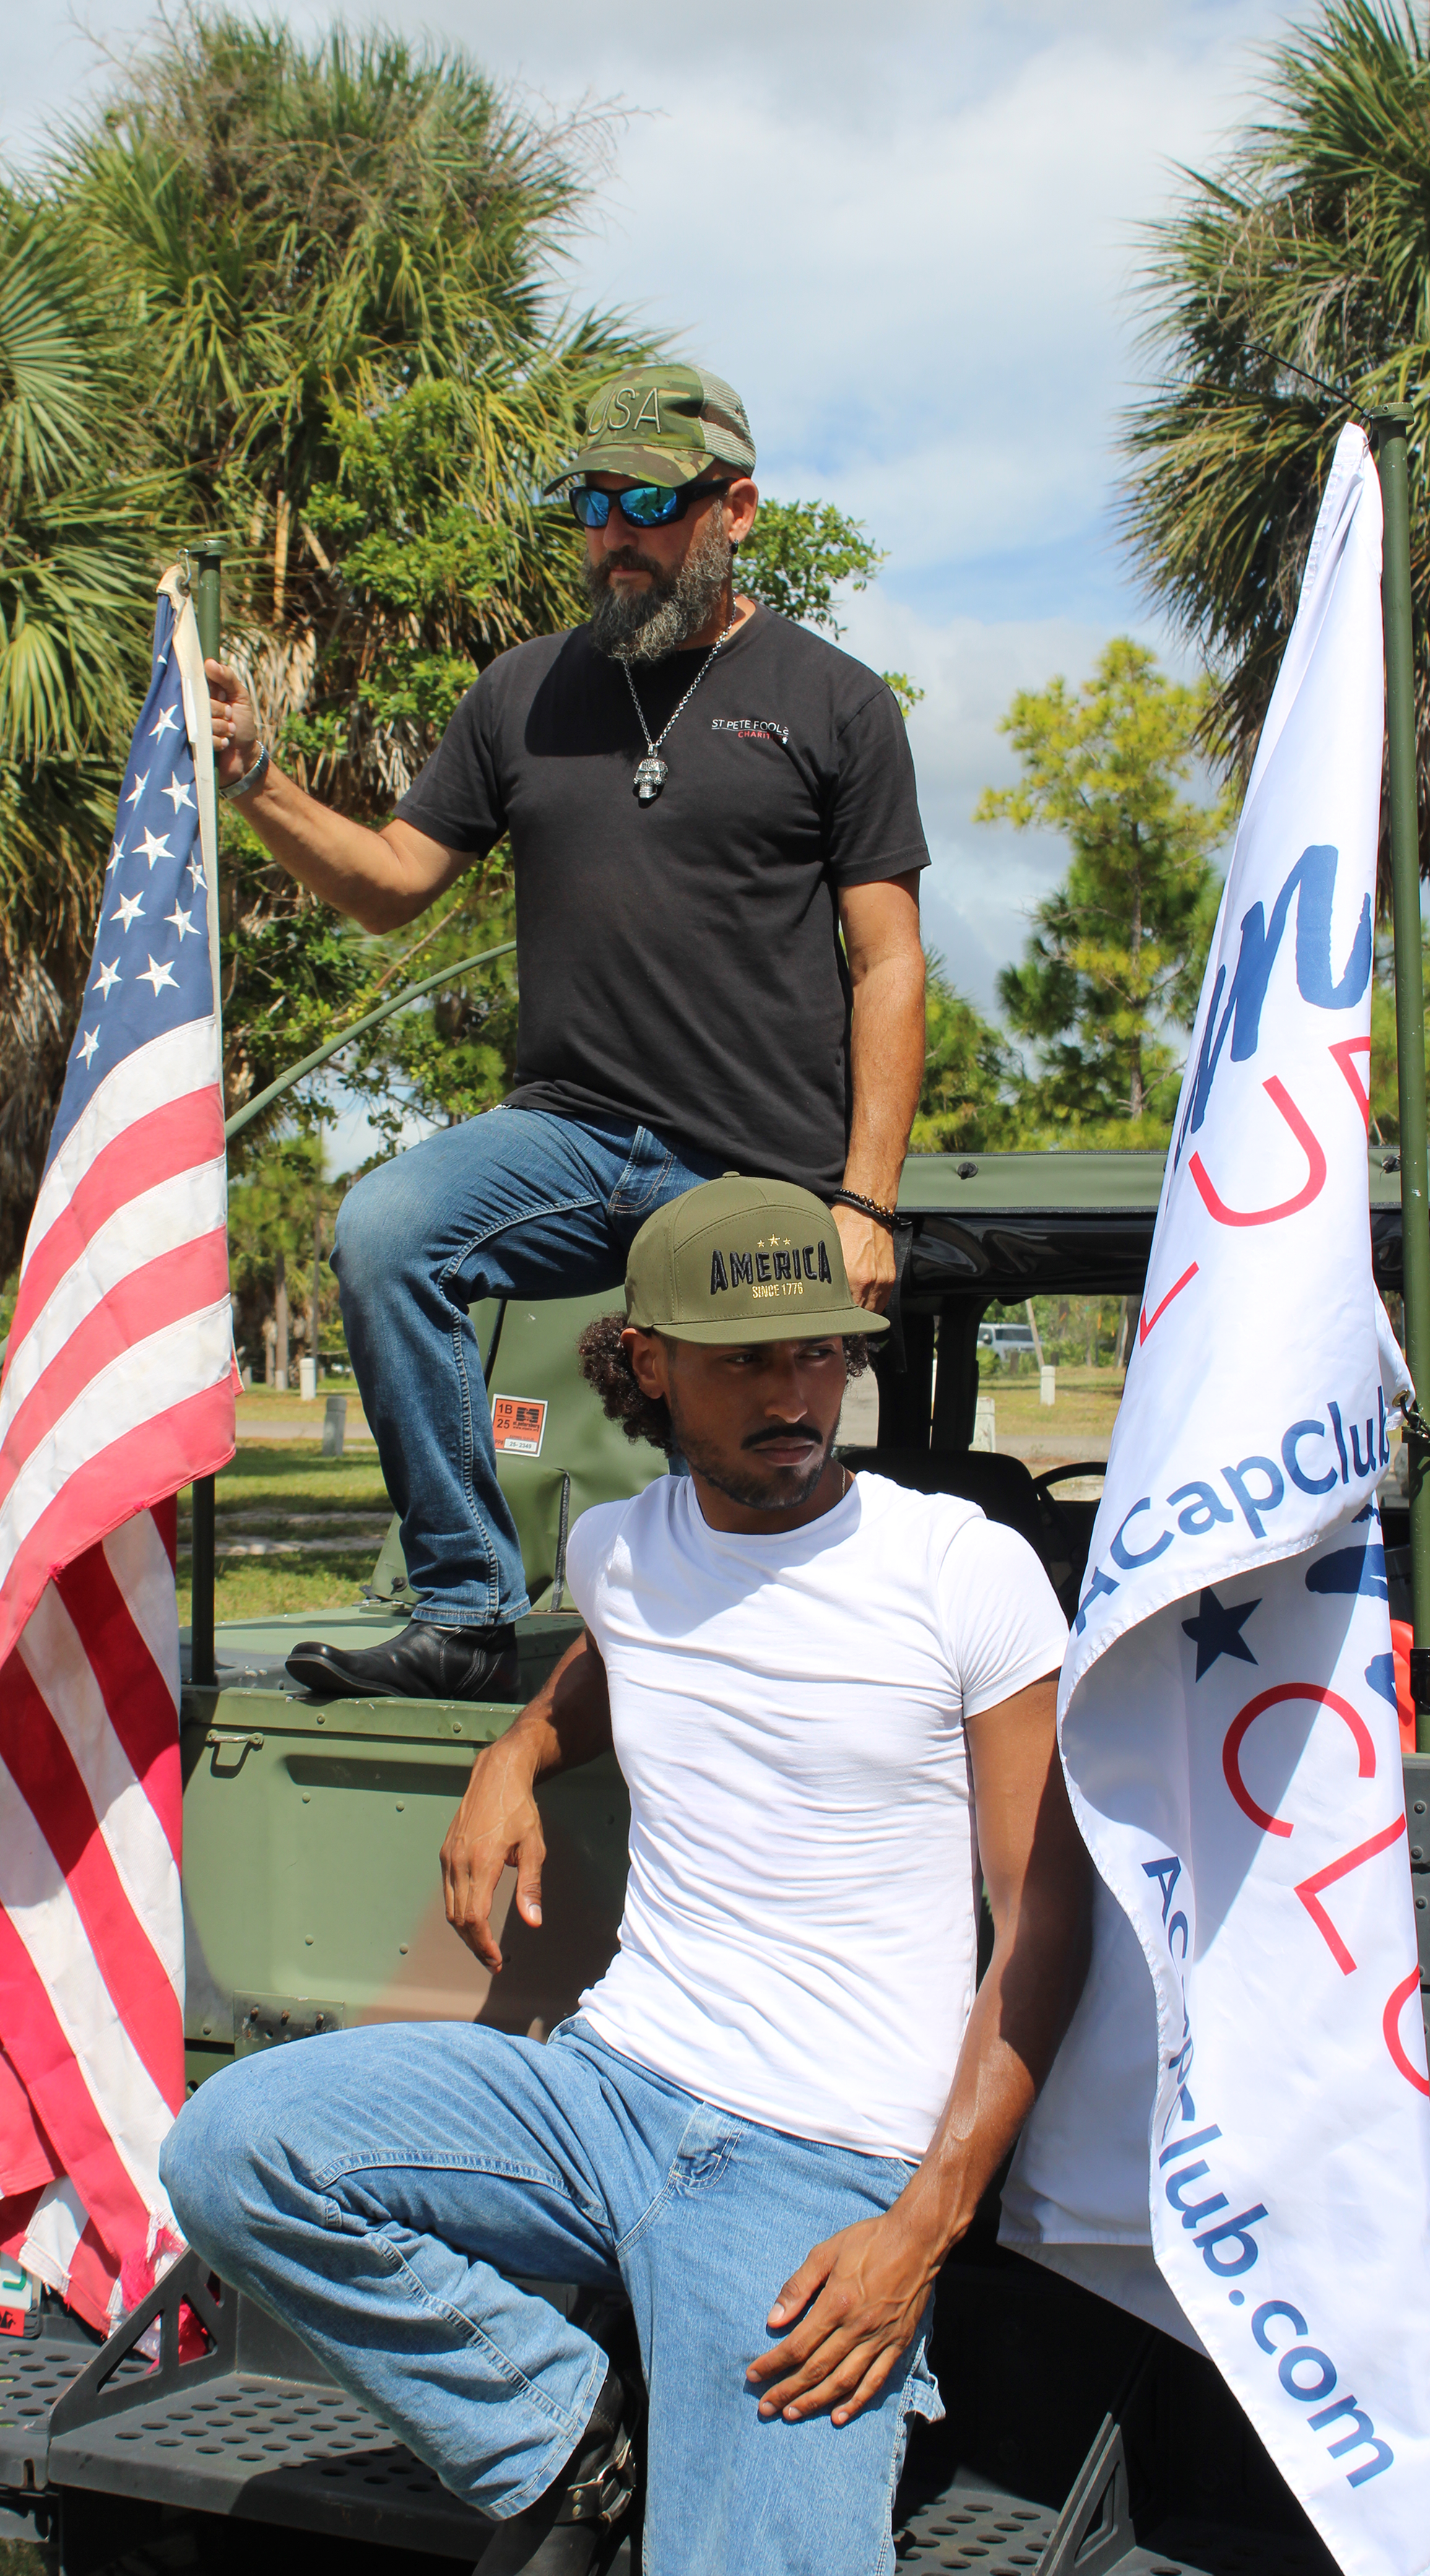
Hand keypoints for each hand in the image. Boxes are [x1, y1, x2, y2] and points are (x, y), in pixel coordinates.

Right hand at [205, 658, 260, 789]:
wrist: (245, 757)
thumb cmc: (242, 724)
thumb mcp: (240, 697)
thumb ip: (228, 678)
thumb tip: (209, 662)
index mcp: (202, 694)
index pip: (194, 681)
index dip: (209, 688)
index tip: (221, 695)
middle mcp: (194, 709)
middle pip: (200, 701)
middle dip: (220, 710)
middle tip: (229, 716)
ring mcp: (192, 727)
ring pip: (202, 720)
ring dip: (221, 727)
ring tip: (229, 732)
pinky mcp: (193, 745)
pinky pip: (204, 738)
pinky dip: (218, 741)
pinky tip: (224, 743)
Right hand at [439, 1730, 545, 1973]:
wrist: (496, 1775)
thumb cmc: (519, 1810)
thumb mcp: (534, 1847)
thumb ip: (530, 1886)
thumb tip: (533, 1921)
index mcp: (482, 1862)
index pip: (475, 1918)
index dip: (483, 1945)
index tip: (497, 1961)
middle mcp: (458, 1862)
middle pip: (459, 1919)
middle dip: (474, 1945)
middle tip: (492, 1962)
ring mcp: (448, 1857)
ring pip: (450, 1908)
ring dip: (465, 1932)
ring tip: (484, 1947)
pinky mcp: (445, 1852)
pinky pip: (447, 1891)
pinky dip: (458, 1912)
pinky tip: (474, 1918)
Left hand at [745, 2208, 937, 2426]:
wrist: (917, 2240)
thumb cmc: (869, 2241)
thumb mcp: (826, 2252)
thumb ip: (798, 2287)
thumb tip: (773, 2320)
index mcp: (836, 2303)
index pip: (798, 2345)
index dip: (773, 2364)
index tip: (753, 2376)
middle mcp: (857, 2328)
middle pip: (816, 2369)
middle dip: (787, 2391)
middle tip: (765, 2408)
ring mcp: (880, 2339)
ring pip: (842, 2382)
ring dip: (815, 2402)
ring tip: (792, 2415)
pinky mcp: (898, 2344)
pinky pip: (875, 2381)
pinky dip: (856, 2402)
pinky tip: (838, 2416)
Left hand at [832, 1204, 896, 1314]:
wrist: (867, 1212)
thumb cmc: (843, 1226)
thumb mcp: (825, 1249)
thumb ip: (822, 1272)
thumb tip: (811, 1290)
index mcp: (850, 1275)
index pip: (841, 1310)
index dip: (832, 1317)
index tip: (825, 1320)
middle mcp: (867, 1281)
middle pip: (856, 1314)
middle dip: (846, 1318)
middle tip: (834, 1318)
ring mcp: (881, 1281)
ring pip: (870, 1311)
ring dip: (859, 1314)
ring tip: (848, 1313)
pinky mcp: (889, 1278)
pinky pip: (881, 1302)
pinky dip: (872, 1306)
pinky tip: (861, 1304)